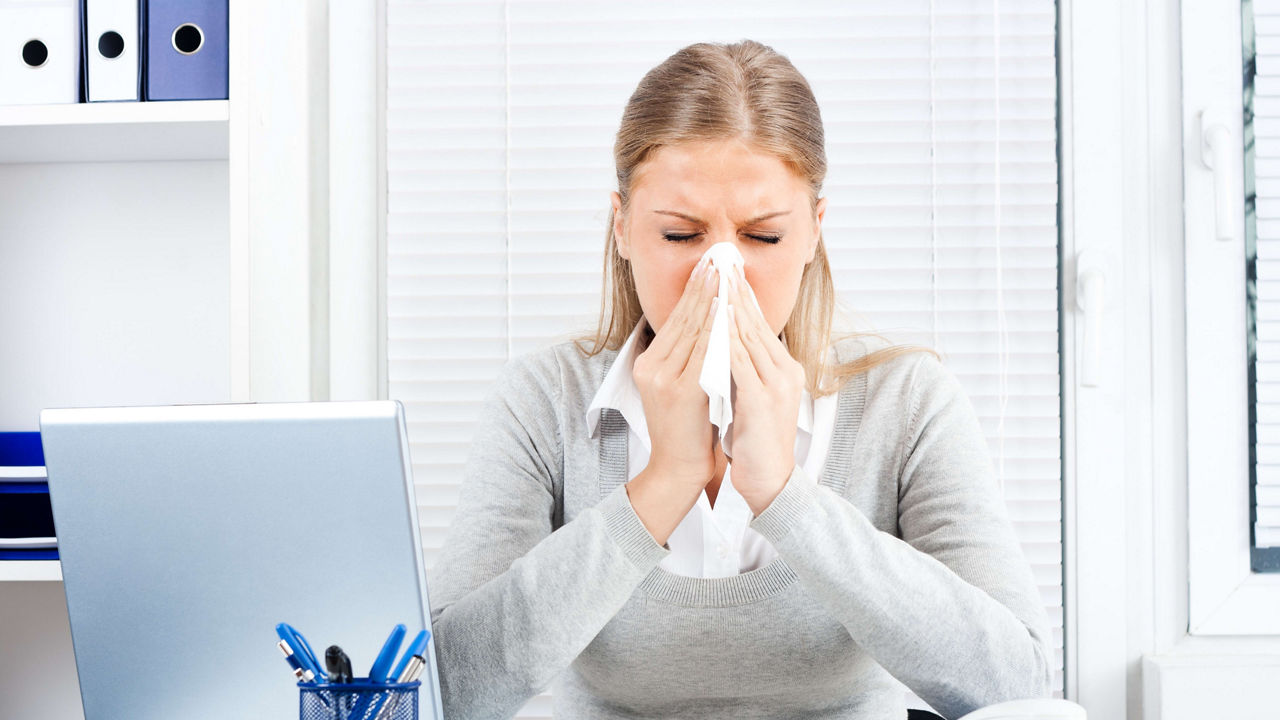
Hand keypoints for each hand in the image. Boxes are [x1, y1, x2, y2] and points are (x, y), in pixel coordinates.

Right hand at [631, 255, 719, 489]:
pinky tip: (727, 310)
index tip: (708, 267)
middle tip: (717, 258)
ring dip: (710, 299)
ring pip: (692, 330)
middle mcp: (650, 367)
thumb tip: (707, 325)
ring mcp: (663, 378)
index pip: (675, 320)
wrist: (678, 468)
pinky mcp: (680, 390)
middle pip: (681, 318)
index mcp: (648, 364)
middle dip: (702, 287)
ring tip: (723, 274)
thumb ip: (687, 357)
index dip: (693, 292)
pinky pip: (703, 352)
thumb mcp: (680, 387)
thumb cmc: (687, 430)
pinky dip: (716, 328)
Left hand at [725, 264, 804, 515]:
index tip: (726, 271)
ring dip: (733, 307)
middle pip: (757, 323)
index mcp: (783, 368)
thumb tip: (723, 342)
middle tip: (721, 262)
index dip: (742, 296)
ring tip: (718, 281)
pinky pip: (742, 362)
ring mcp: (776, 384)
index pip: (760, 324)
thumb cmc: (755, 440)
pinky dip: (728, 339)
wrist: (769, 480)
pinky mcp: (762, 400)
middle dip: (736, 291)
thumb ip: (742, 369)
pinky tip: (717, 323)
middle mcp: (785, 371)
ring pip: (750, 337)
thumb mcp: (750, 396)